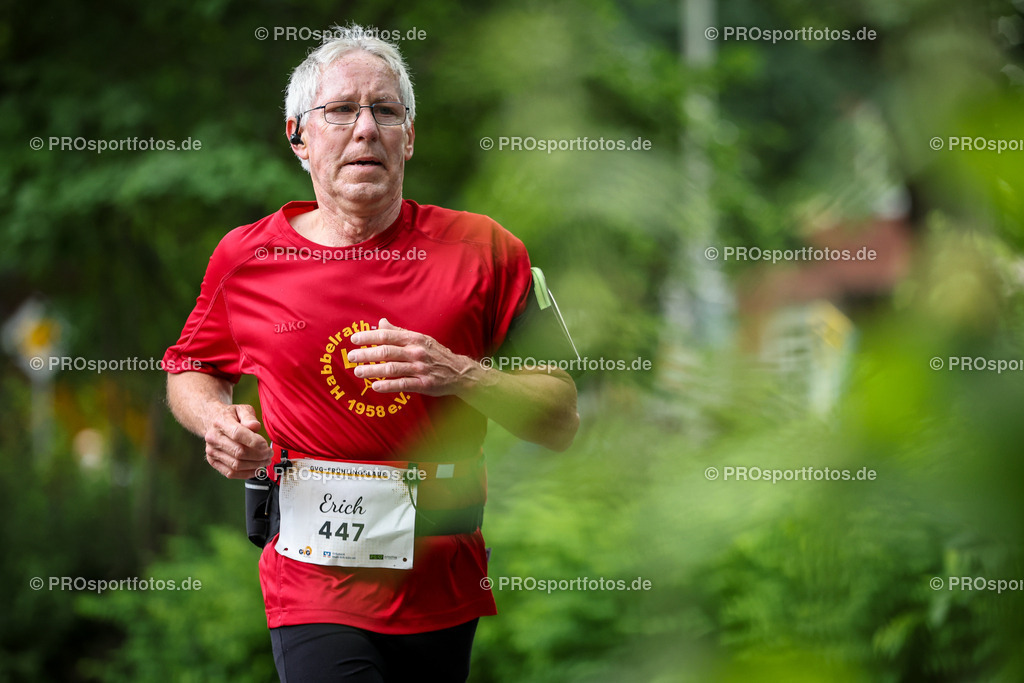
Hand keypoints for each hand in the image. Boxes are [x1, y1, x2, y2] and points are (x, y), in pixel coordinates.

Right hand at [203, 403, 271, 478]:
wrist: (211, 421)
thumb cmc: (230, 416)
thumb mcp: (241, 409)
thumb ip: (249, 417)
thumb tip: (255, 426)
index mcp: (220, 423)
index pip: (238, 434)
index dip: (255, 442)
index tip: (266, 445)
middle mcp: (213, 438)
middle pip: (239, 452)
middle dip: (259, 455)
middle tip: (269, 454)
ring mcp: (212, 451)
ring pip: (236, 464)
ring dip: (254, 465)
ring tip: (265, 461)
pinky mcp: (213, 461)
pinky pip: (230, 473)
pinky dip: (246, 473)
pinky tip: (256, 469)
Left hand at [348, 318, 480, 396]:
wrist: (459, 371)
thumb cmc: (435, 354)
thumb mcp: (420, 338)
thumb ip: (399, 332)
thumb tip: (380, 322)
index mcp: (414, 339)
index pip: (387, 336)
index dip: (369, 337)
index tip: (354, 339)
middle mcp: (416, 352)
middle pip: (387, 352)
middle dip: (366, 354)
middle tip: (351, 357)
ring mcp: (420, 369)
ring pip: (391, 369)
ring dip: (373, 370)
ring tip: (358, 372)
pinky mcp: (424, 384)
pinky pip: (402, 384)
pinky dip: (387, 385)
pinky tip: (375, 386)